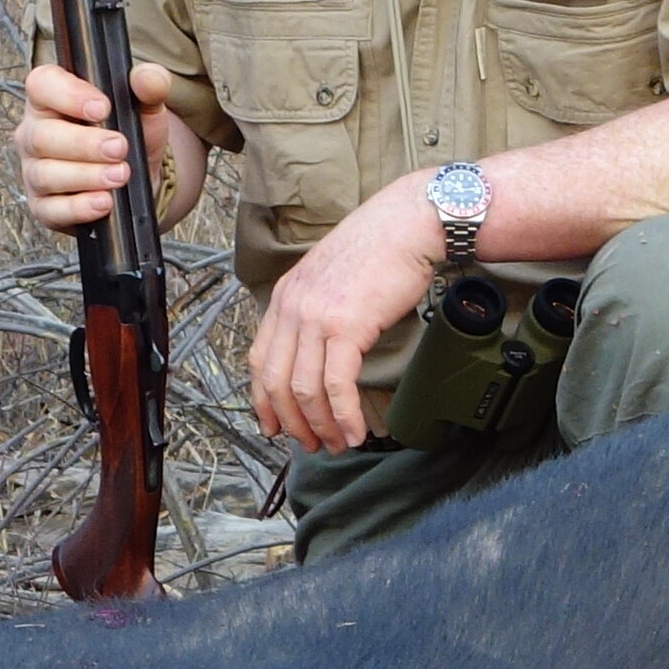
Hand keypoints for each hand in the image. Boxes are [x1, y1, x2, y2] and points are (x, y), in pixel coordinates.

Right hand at [17, 59, 195, 234]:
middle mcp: (35, 133)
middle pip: (41, 136)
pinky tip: (104, 202)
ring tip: (120, 175)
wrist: (137, 180)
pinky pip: (51, 209)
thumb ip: (149, 87)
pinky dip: (79, 207)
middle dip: (84, 144)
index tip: (102, 107)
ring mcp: (35, 171)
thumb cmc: (128, 135)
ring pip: (45, 174)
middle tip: (119, 148)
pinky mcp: (43, 206)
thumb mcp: (145, 108)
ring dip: (86, 176)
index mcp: (52, 99)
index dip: (68, 94)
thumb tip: (148, 77)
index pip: (42, 84)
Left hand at [251, 187, 442, 450]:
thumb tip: (322, 351)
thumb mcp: (332, 278)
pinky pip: (335, 385)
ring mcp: (315, 316)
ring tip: (338, 444)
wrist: (409, 223)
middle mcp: (292, 306)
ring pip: (303, 390)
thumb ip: (318, 310)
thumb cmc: (381, 249)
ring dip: (320, 426)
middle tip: (311, 445)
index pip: (260, 360)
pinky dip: (343, 415)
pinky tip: (355, 431)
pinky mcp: (345, 326)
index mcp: (285, 296)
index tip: (275, 427)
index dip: (264, 401)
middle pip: (276, 382)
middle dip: (292, 422)